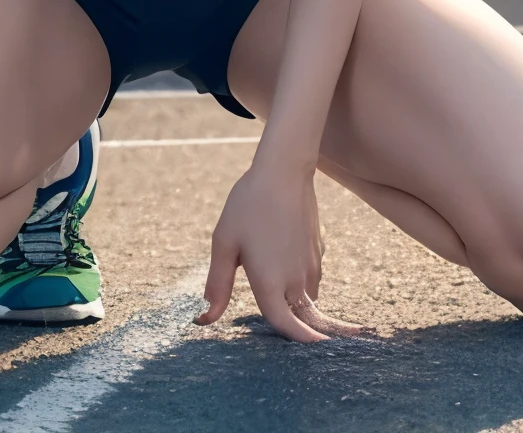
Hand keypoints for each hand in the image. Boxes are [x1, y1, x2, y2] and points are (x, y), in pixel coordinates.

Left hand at [195, 163, 363, 342]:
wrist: (284, 172)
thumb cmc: (249, 205)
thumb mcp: (224, 243)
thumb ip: (216, 285)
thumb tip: (204, 318)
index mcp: (271, 283)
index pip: (284, 326)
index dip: (294, 341)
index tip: (302, 351)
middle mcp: (295, 280)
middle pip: (294, 314)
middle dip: (288, 323)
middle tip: (270, 315)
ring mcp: (311, 266)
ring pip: (305, 298)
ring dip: (294, 303)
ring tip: (273, 287)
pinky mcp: (318, 252)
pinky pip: (310, 280)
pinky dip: (300, 284)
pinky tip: (281, 261)